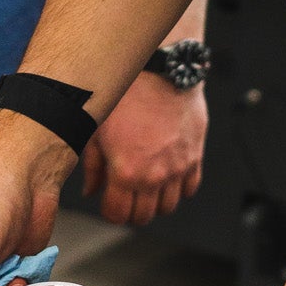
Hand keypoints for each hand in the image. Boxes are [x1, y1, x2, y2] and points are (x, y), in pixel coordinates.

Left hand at [82, 73, 207, 225]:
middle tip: (124, 195)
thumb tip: (91, 190)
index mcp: (126, 172)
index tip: (108, 201)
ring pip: (169, 207)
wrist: (159, 69)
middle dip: (130, 210)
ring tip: (145, 186)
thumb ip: (93, 166)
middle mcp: (155, 176)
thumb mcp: (96, 130)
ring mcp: (178, 168)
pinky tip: (167, 175)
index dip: (109, 210)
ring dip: (155, 202)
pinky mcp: (195, 155)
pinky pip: (191, 188)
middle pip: (143, 217)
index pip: (117, 214)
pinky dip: (179, 188)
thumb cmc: (125, 94)